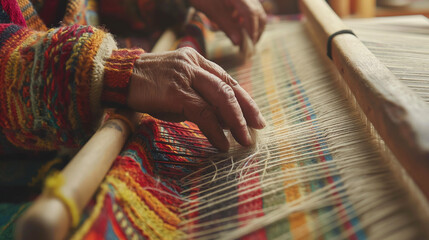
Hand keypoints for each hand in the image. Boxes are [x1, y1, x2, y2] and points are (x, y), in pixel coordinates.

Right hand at [128, 47, 265, 150]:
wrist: (118, 78)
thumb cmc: (148, 86)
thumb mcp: (178, 90)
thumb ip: (200, 100)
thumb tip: (223, 121)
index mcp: (197, 61)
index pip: (228, 80)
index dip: (245, 100)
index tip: (256, 117)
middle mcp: (194, 65)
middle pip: (229, 87)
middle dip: (247, 110)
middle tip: (258, 128)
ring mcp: (185, 76)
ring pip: (221, 98)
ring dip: (236, 122)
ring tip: (244, 139)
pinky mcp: (176, 91)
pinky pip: (203, 112)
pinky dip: (215, 129)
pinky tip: (222, 142)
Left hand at [189, 0, 266, 45]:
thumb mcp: (214, 12)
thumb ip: (228, 27)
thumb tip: (239, 42)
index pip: (251, 14)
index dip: (252, 30)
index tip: (250, 44)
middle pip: (258, 13)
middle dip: (256, 30)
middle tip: (250, 44)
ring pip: (257, 12)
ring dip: (253, 26)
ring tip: (246, 38)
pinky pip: (251, 9)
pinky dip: (248, 20)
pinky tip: (239, 26)